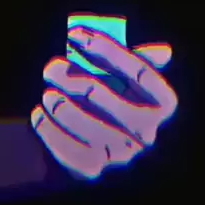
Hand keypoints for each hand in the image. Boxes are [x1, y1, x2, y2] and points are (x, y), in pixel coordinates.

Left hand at [30, 25, 177, 179]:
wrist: (90, 146)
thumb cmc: (110, 101)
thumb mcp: (125, 81)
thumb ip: (135, 62)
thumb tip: (164, 51)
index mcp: (161, 105)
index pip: (140, 72)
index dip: (108, 49)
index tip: (76, 34)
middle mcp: (146, 132)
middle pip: (102, 95)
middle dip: (72, 77)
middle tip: (52, 67)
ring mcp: (120, 154)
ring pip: (83, 123)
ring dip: (60, 104)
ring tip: (48, 94)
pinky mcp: (91, 169)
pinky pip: (65, 145)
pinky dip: (48, 128)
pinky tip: (40, 114)